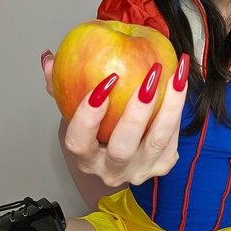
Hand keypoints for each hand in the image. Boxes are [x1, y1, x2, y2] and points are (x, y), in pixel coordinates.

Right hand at [40, 49, 188, 186]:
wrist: (129, 148)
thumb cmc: (99, 125)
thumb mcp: (75, 107)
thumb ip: (60, 84)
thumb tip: (49, 59)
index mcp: (85, 158)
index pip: (79, 142)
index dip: (88, 116)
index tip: (103, 84)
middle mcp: (111, 171)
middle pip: (122, 148)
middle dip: (136, 113)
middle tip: (149, 78)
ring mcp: (139, 171)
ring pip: (155, 142)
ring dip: (169, 107)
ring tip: (175, 76)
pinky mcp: (162, 165)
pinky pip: (172, 139)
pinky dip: (177, 111)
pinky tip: (181, 82)